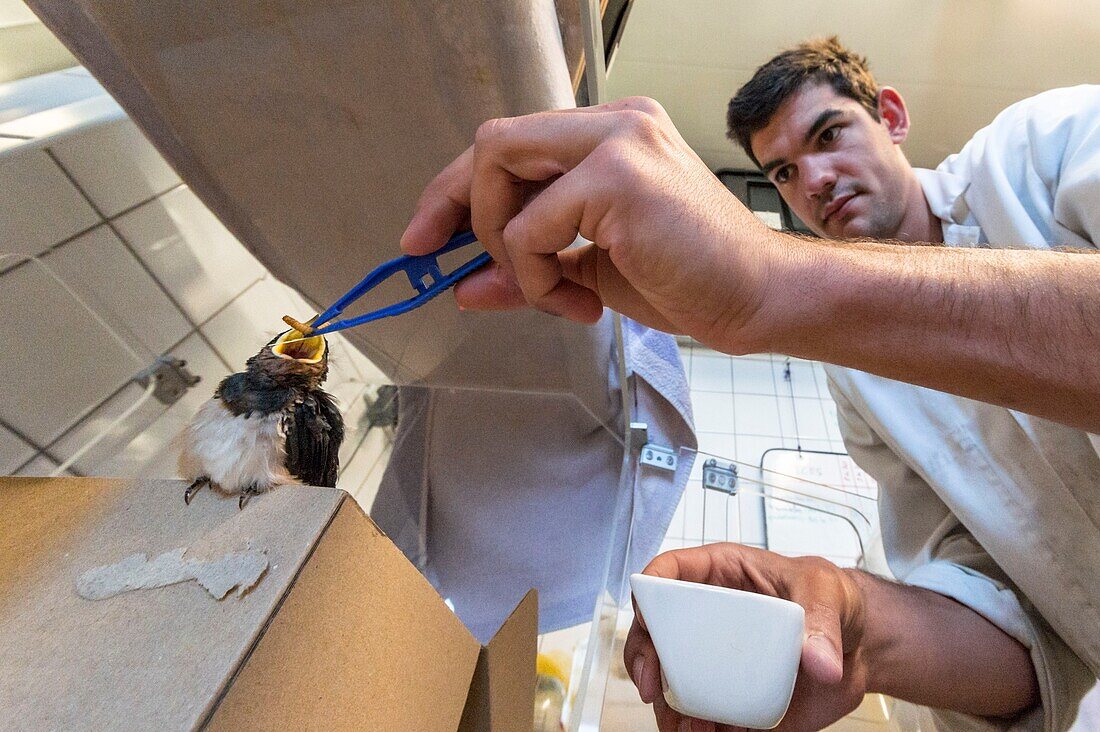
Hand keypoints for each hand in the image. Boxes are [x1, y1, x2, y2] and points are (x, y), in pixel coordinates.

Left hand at [401, 97, 792, 352]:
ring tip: (551, 289)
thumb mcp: (589, 273)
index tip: (426, 238)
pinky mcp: (620, 177)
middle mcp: (614, 123)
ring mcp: (619, 141)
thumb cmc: (688, 281)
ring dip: (502, 246)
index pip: (510, 146)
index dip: (455, 190)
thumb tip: (464, 286)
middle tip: (455, 266)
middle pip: (492, 141)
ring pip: (498, 169)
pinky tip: (578, 302)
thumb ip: (527, 269)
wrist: (758, 299)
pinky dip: (535, 277)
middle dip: (453, 205)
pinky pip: (528, 229)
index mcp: (611, 134)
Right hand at [623, 544, 867, 731]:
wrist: (859, 648)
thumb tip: (820, 662)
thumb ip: (822, 624)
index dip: (649, 590)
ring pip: (669, 679)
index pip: (669, 573)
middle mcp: (706, 617)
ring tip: (684, 727)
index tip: (646, 616)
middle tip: (652, 685)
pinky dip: (695, 729)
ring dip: (667, 706)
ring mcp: (714, 659)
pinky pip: (702, 714)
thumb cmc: (834, 601)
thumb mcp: (828, 593)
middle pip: (653, 631)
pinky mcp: (730, 695)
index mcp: (720, 575)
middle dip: (643, 657)